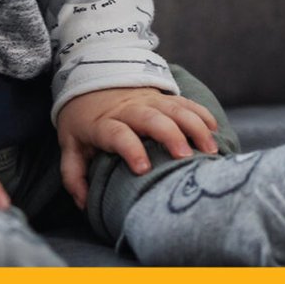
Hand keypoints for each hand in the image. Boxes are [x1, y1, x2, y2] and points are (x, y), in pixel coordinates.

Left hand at [55, 86, 219, 209]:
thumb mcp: (70, 144)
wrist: (90, 80)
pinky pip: (184, 101)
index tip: (143, 169)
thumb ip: (73, 175)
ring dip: (194, 126)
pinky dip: (200, 113)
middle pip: (151, 118)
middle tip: (185, 157)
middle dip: (171, 135)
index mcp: (103, 123)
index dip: (129, 149)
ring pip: (174, 108)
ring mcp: (147, 100)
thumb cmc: (82, 120)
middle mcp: (128, 110)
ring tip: (209, 149)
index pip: (117, 134)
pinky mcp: (162, 96)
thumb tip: (84, 203)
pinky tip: (214, 130)